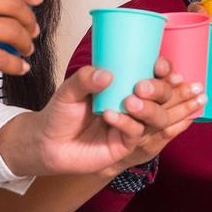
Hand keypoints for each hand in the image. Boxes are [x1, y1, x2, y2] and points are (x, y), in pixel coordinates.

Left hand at [0, 64, 203, 177]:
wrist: (47, 142)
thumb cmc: (61, 113)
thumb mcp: (69, 90)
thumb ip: (85, 79)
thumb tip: (107, 74)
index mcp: (125, 86)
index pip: (154, 76)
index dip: (163, 71)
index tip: (159, 65)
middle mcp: (133, 105)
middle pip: (163, 97)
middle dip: (159, 90)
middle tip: (141, 86)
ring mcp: (131, 126)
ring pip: (157, 118)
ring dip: (148, 108)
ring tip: (129, 101)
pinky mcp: (124, 145)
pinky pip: (136, 134)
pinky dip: (126, 123)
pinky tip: (111, 116)